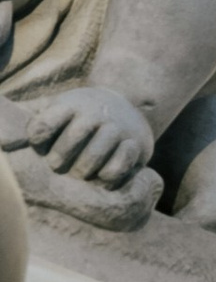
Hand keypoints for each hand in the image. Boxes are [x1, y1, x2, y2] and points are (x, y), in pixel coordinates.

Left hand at [22, 85, 155, 185]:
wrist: (128, 107)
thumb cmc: (83, 116)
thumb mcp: (62, 109)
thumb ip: (41, 122)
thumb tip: (13, 140)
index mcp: (71, 104)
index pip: (46, 124)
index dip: (38, 140)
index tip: (41, 146)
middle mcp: (96, 113)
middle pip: (72, 138)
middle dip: (60, 158)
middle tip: (57, 166)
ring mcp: (117, 128)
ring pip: (95, 155)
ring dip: (83, 169)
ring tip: (81, 174)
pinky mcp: (136, 145)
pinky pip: (118, 167)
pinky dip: (107, 177)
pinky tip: (102, 177)